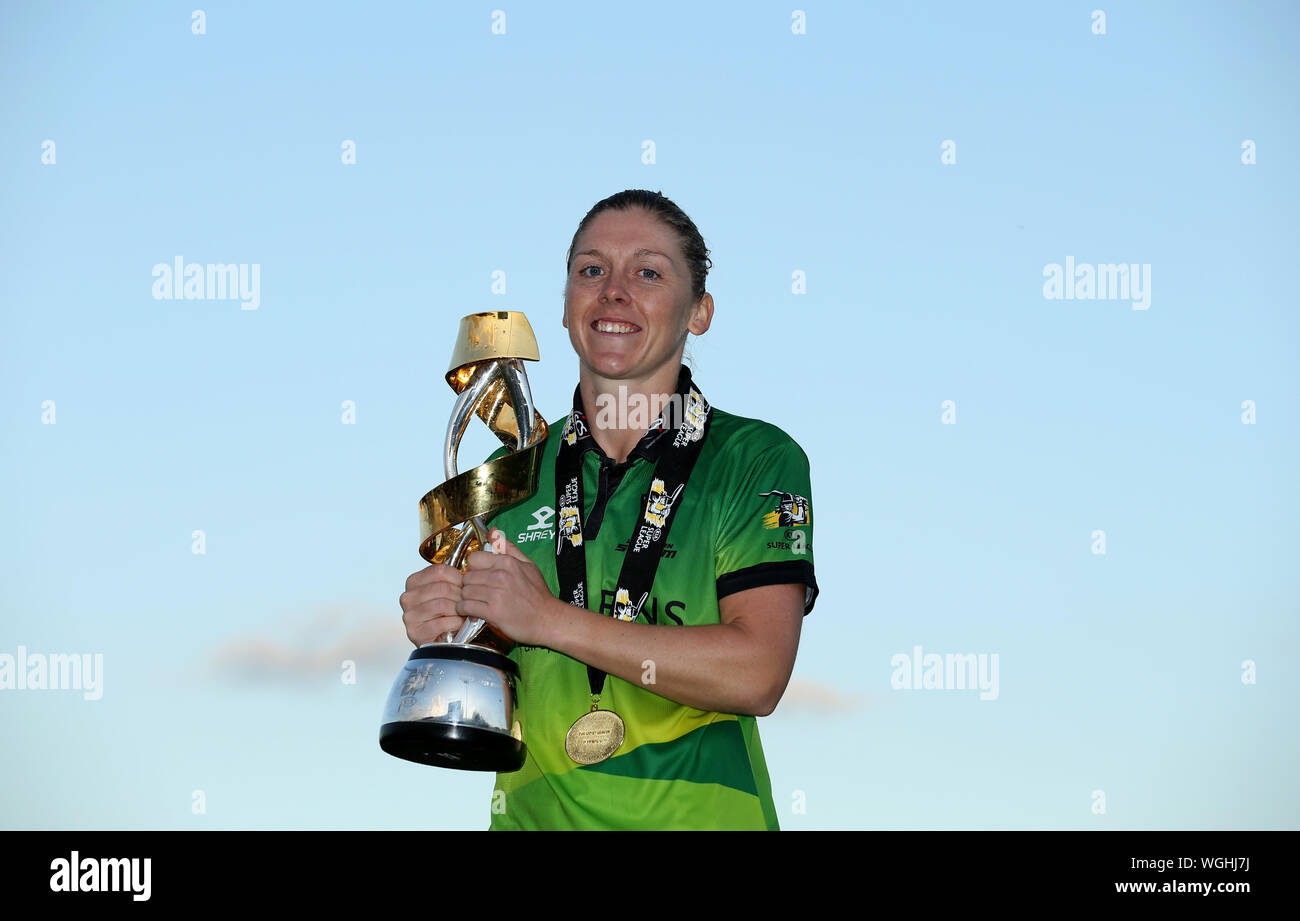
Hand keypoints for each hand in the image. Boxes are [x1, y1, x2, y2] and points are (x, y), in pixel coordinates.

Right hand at [400, 563, 465, 645]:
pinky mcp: (416, 632)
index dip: (458, 577)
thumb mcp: (447, 590)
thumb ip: (452, 578)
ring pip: (442, 604)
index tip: (464, 586)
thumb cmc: (445, 613)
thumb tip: (471, 568)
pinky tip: (457, 624)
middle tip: (466, 603)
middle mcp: (408, 597)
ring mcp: (409, 615)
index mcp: (414, 581)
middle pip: (442, 587)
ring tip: (462, 614)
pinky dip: (455, 623)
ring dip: (458, 610)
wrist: (440, 639)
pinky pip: (442, 623)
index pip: (439, 570)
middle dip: (460, 596)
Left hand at [459, 529, 557, 645]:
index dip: (474, 569)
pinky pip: (465, 607)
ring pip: (465, 592)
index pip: (473, 559)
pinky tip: (472, 612)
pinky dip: (465, 610)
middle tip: (476, 593)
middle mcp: (500, 576)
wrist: (547, 619)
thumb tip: (493, 531)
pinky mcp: (492, 612)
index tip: (479, 577)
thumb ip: (509, 548)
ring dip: (467, 599)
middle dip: (469, 585)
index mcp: (507, 562)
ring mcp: (495, 594)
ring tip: (475, 603)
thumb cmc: (538, 594)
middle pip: (467, 577)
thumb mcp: (528, 565)